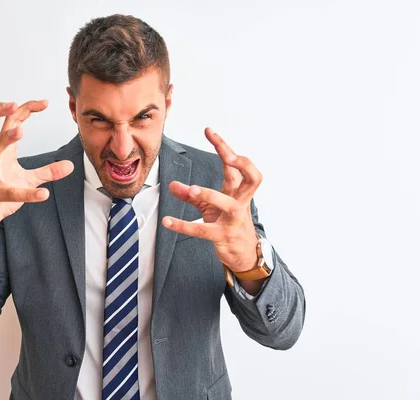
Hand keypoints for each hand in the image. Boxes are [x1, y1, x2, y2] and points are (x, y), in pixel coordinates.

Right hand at [0, 100, 73, 237]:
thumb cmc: (1, 191)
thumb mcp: (29, 179)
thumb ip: (48, 171)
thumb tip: (70, 165)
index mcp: (2, 150)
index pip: (9, 121)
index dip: (25, 108)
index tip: (44, 102)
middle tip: (14, 103)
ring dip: (4, 138)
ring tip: (20, 131)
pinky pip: (10, 192)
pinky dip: (28, 193)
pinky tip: (44, 194)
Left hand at [162, 127, 261, 272]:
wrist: (244, 254)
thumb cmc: (229, 224)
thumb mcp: (210, 207)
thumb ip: (191, 196)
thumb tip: (172, 185)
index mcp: (238, 191)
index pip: (235, 164)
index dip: (224, 146)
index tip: (209, 131)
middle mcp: (240, 202)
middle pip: (251, 177)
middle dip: (241, 164)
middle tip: (227, 156)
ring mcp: (233, 219)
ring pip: (227, 203)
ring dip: (210, 194)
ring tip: (191, 189)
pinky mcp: (222, 235)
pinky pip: (203, 229)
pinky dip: (183, 225)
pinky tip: (167, 222)